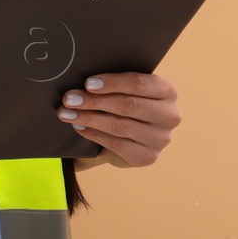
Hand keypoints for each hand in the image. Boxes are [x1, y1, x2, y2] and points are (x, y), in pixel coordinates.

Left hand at [58, 72, 180, 169]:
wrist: (133, 136)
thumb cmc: (128, 102)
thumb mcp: (128, 89)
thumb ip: (116, 83)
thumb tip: (84, 82)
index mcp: (168, 91)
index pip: (139, 84)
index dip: (112, 83)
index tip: (88, 83)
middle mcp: (170, 115)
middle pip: (127, 105)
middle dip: (93, 101)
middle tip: (69, 99)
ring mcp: (161, 139)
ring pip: (119, 126)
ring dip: (89, 118)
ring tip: (67, 113)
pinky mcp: (148, 157)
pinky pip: (117, 144)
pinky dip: (94, 134)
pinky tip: (80, 127)